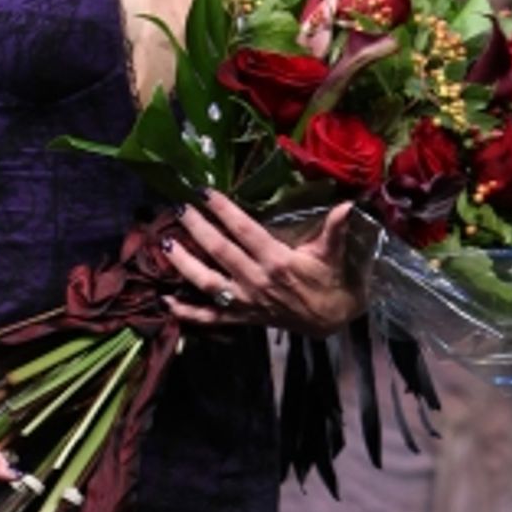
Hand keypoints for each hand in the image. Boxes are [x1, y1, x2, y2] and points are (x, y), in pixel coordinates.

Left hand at [164, 191, 363, 337]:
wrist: (329, 319)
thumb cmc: (328, 279)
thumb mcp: (331, 253)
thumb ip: (335, 228)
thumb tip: (348, 204)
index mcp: (277, 261)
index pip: (244, 230)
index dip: (223, 210)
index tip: (204, 192)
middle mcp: (257, 280)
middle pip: (219, 251)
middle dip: (197, 228)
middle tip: (178, 208)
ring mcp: (246, 301)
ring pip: (208, 283)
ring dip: (183, 264)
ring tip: (163, 244)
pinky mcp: (242, 318)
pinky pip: (211, 317)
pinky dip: (188, 313)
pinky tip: (167, 301)